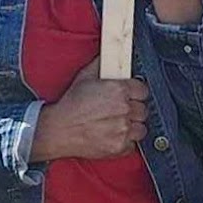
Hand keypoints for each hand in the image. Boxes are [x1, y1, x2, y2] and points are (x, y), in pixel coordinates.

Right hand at [30, 59, 148, 161]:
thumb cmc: (71, 105)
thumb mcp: (85, 77)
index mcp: (119, 90)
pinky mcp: (119, 146)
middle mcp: (124, 109)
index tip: (131, 96)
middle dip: (134, 110)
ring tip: (118, 124)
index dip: (136, 93)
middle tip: (121, 111)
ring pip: (141, 128)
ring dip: (133, 126)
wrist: (59, 129)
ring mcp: (123, 129)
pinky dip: (125, 141)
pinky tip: (114, 135)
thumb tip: (108, 57)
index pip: (143, 90)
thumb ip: (101, 65)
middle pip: (143, 109)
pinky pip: (133, 144)